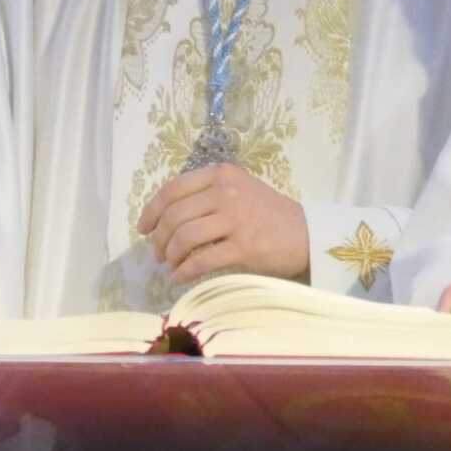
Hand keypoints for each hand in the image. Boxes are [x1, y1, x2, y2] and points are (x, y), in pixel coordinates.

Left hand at [136, 163, 308, 283]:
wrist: (307, 233)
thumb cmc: (268, 213)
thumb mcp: (238, 189)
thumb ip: (206, 195)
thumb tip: (165, 217)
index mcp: (221, 174)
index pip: (172, 189)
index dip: (151, 210)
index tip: (143, 228)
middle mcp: (226, 191)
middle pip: (175, 215)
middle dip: (159, 238)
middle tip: (158, 253)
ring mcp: (235, 218)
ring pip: (184, 237)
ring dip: (170, 255)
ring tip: (169, 264)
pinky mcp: (244, 246)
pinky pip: (202, 259)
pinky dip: (185, 270)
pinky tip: (180, 276)